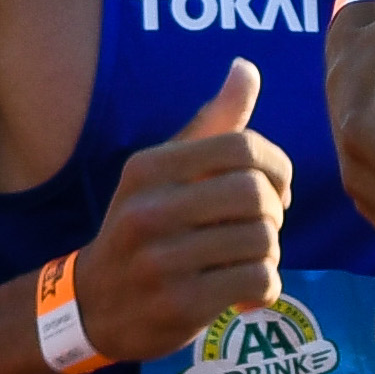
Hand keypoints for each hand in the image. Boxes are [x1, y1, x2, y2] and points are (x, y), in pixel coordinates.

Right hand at [72, 59, 298, 358]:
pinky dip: (266, 288)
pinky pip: (257, 281)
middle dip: (274, 211)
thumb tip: (248, 68)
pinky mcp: (178, 305)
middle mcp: (148, 210)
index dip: (276, 166)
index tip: (274, 187)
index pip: (242, 147)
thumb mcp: (164, 172)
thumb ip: (212, 123)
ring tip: (249, 261)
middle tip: (261, 227)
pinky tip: (245, 293)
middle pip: (256, 194)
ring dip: (269, 253)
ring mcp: (161, 260)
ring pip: (262, 240)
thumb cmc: (145, 227)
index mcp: (148, 168)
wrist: (97, 305)